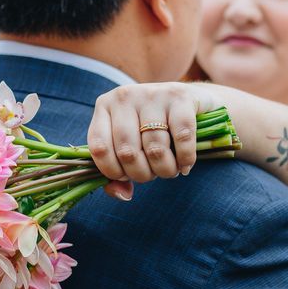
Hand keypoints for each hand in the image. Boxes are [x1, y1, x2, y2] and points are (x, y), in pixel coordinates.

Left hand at [87, 82, 222, 199]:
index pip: (99, 148)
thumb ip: (118, 173)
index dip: (114, 171)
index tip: (127, 175)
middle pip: (128, 151)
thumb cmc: (152, 129)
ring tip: (171, 170)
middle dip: (142, 174)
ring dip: (166, 169)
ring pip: (155, 148)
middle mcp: (124, 97)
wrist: (188, 99)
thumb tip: (123, 194)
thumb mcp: (130, 145)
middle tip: (153, 175)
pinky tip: (185, 165)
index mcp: (105, 107)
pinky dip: (185, 159)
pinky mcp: (179, 96)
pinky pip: (182, 137)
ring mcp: (152, 94)